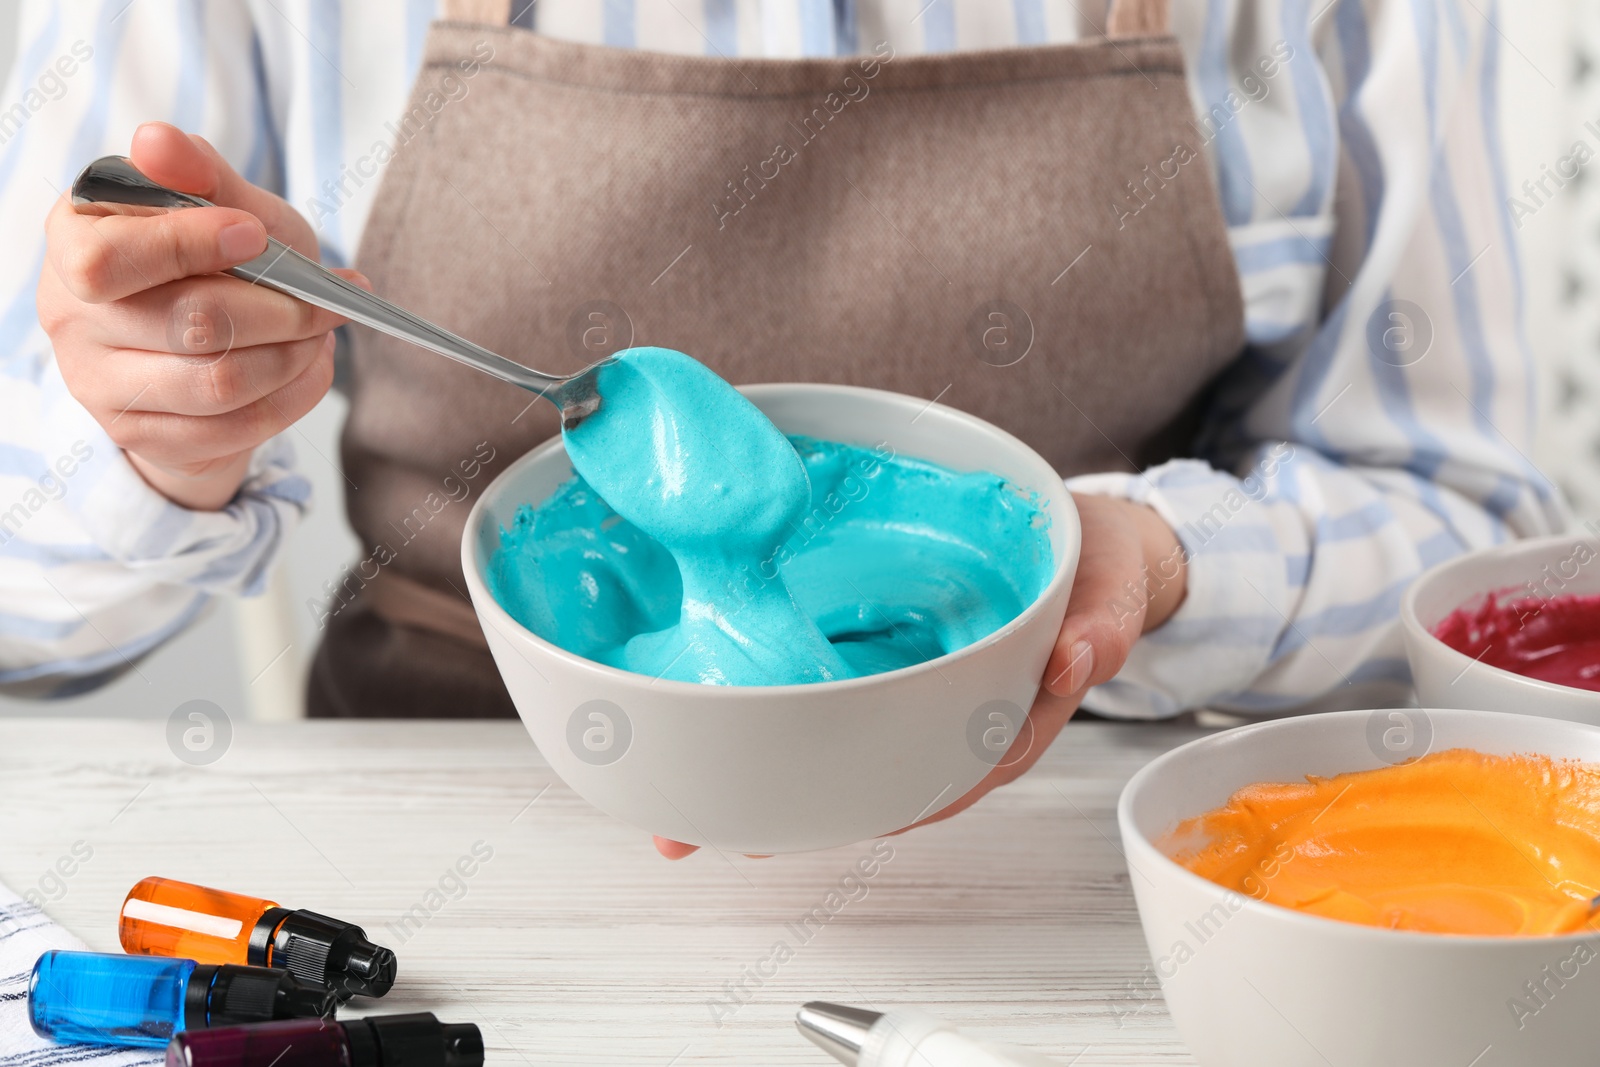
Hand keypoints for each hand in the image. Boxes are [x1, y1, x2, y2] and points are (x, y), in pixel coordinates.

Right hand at [39, 122, 360, 510]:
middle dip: (280, 310)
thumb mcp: (223, 205)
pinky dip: (292, 396)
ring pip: (218, 383)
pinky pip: (234, 428)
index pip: (108, 260)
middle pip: (187, 324)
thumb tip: (155, 140)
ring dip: (293, 356)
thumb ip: (199, 174)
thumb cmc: (219, 257)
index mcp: (73, 240)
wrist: (216, 337)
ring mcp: (100, 385)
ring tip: (320, 332)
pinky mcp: (143, 436)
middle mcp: (70, 316)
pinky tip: (308, 367)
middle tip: (328, 300)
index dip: (188, 247)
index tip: (256, 234)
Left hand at [651, 493, 1187, 857]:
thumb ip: (1101, 627)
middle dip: (781, 805)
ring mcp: (909, 690)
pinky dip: (773, 711)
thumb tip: (1077, 660)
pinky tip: (714, 721)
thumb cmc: (1097, 574)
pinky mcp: (881, 653)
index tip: (802, 824)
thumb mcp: (1112, 593)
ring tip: (677, 799)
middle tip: (695, 830)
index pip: (936, 781)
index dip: (873, 807)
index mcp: (1003, 723)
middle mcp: (944, 719)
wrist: (1087, 540)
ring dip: (762, 770)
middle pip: (864, 777)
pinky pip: (827, 694)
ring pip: (834, 745)